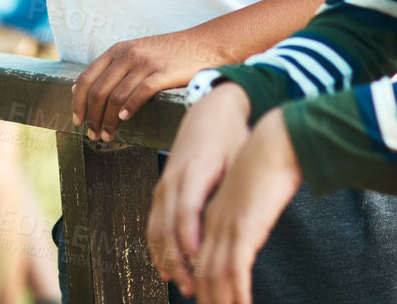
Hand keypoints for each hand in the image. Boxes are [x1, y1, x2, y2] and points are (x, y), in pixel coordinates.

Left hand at [72, 29, 221, 142]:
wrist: (204, 43)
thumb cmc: (167, 53)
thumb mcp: (133, 53)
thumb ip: (109, 69)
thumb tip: (76, 89)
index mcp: (117, 50)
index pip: (87, 78)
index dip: (78, 102)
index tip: (77, 121)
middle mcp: (128, 55)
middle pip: (99, 91)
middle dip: (92, 117)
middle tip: (93, 134)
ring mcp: (145, 63)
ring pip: (116, 97)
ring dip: (108, 121)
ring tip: (108, 136)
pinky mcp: (163, 73)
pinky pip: (140, 93)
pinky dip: (129, 108)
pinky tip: (125, 119)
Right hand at [147, 84, 252, 295]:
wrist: (210, 110)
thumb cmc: (231, 136)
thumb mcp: (238, 159)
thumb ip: (235, 190)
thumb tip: (244, 224)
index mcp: (194, 171)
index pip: (186, 212)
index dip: (190, 240)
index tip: (200, 264)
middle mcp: (173, 180)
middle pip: (167, 227)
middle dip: (177, 261)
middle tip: (193, 289)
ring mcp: (163, 185)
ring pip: (156, 229)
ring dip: (166, 260)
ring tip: (182, 285)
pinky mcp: (161, 189)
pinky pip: (153, 223)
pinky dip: (157, 248)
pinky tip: (167, 268)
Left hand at [195, 110, 303, 303]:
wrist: (275, 142)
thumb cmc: (268, 165)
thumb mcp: (248, 193)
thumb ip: (244, 214)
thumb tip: (248, 233)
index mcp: (210, 214)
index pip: (196, 258)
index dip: (199, 283)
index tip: (207, 299)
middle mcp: (212, 222)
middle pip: (200, 272)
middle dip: (207, 298)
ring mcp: (225, 225)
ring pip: (214, 275)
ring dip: (220, 300)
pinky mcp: (243, 227)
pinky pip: (235, 269)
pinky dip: (238, 292)